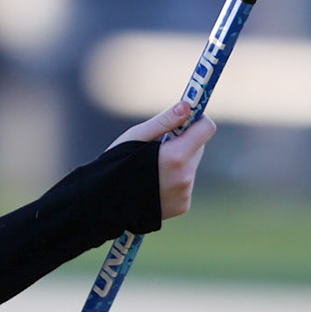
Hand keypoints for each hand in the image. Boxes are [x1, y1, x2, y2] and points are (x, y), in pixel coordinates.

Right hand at [111, 101, 215, 219]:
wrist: (104, 203)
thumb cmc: (116, 164)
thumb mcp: (137, 136)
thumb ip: (165, 121)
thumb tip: (187, 106)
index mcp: (176, 156)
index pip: (206, 129)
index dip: (197, 119)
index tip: (185, 117)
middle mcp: (185, 176)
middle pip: (198, 148)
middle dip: (183, 141)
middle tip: (159, 143)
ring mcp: (185, 193)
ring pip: (190, 166)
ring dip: (178, 162)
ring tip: (151, 168)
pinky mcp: (182, 205)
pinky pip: (185, 184)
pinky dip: (174, 179)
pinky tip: (153, 183)